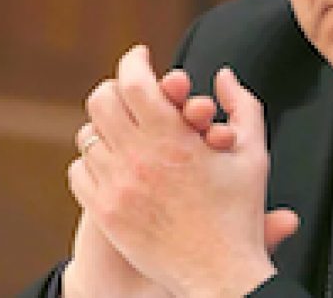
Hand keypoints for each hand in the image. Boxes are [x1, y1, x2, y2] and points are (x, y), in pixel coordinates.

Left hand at [71, 45, 280, 296]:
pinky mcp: (106, 212)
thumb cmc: (239, 216)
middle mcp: (138, 157)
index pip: (134, 80)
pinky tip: (114, 163)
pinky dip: (93, 161)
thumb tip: (223, 76)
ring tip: (125, 131)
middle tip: (131, 92)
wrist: (218, 274)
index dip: (135, 60)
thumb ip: (242, 106)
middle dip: (117, 89)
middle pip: (102, 100)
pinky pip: (80, 172)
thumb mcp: (252, 154)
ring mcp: (117, 186)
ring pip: (88, 136)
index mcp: (173, 137)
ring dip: (106, 127)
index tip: (141, 57)